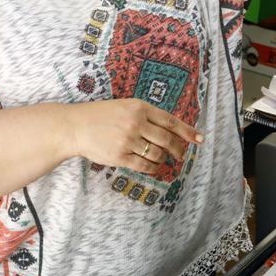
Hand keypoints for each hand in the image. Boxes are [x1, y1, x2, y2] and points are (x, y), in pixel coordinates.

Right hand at [64, 98, 203, 174]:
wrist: (76, 126)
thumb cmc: (102, 115)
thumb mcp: (126, 106)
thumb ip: (146, 115)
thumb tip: (171, 129)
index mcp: (140, 107)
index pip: (170, 121)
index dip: (187, 131)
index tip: (199, 139)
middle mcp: (136, 123)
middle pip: (167, 140)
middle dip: (179, 149)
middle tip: (182, 154)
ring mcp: (128, 140)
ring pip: (158, 154)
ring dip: (164, 159)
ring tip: (164, 159)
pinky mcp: (120, 156)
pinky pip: (145, 165)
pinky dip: (154, 168)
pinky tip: (155, 167)